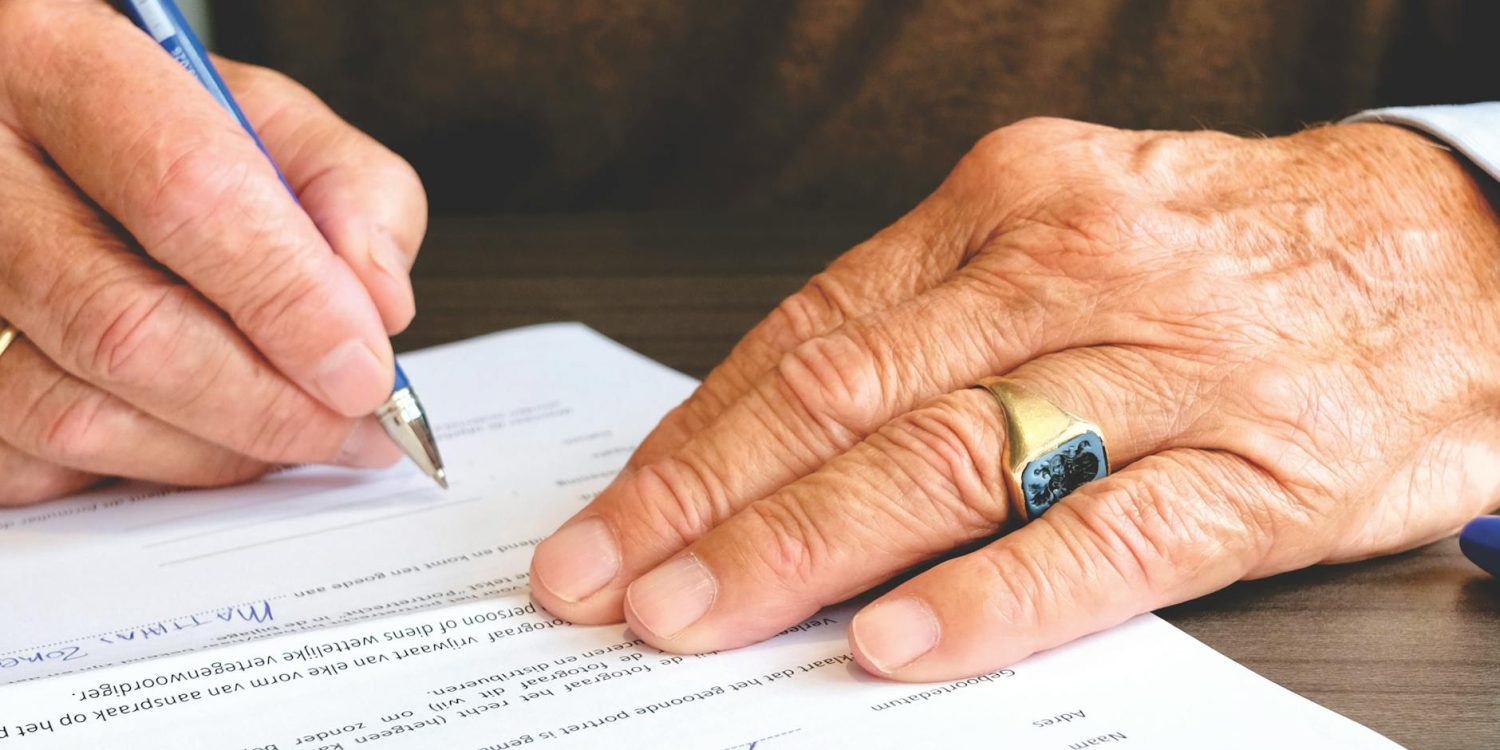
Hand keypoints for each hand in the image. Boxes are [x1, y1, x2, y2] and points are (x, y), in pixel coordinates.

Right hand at [0, 0, 426, 502]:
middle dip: (268, 404)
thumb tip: (378, 308)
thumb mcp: (269, 119)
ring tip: (293, 431)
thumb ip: (351, 193)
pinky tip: (196, 431)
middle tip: (351, 428)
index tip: (364, 368)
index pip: (187, 192)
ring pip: (78, 414)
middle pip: (127, 327)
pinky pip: (37, 465)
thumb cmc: (159, 131)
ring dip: (215, 451)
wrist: (43, 144)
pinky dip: (141, 468)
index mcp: (59, 62)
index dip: (293, 299)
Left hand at [531, 116, 1499, 680]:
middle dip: (707, 504)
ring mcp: (1166, 370)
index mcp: (1005, 206)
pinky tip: (900, 642)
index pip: (810, 336)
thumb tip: (779, 435)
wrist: (1457, 248)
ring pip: (952, 461)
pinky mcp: (1262, 467)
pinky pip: (1109, 540)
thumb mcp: (1069, 235)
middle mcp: (1071, 272)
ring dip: (805, 550)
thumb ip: (935, 324)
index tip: (612, 517)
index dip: (695, 438)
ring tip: (700, 619)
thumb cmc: (1233, 251)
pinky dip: (995, 595)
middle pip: (851, 399)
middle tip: (604, 581)